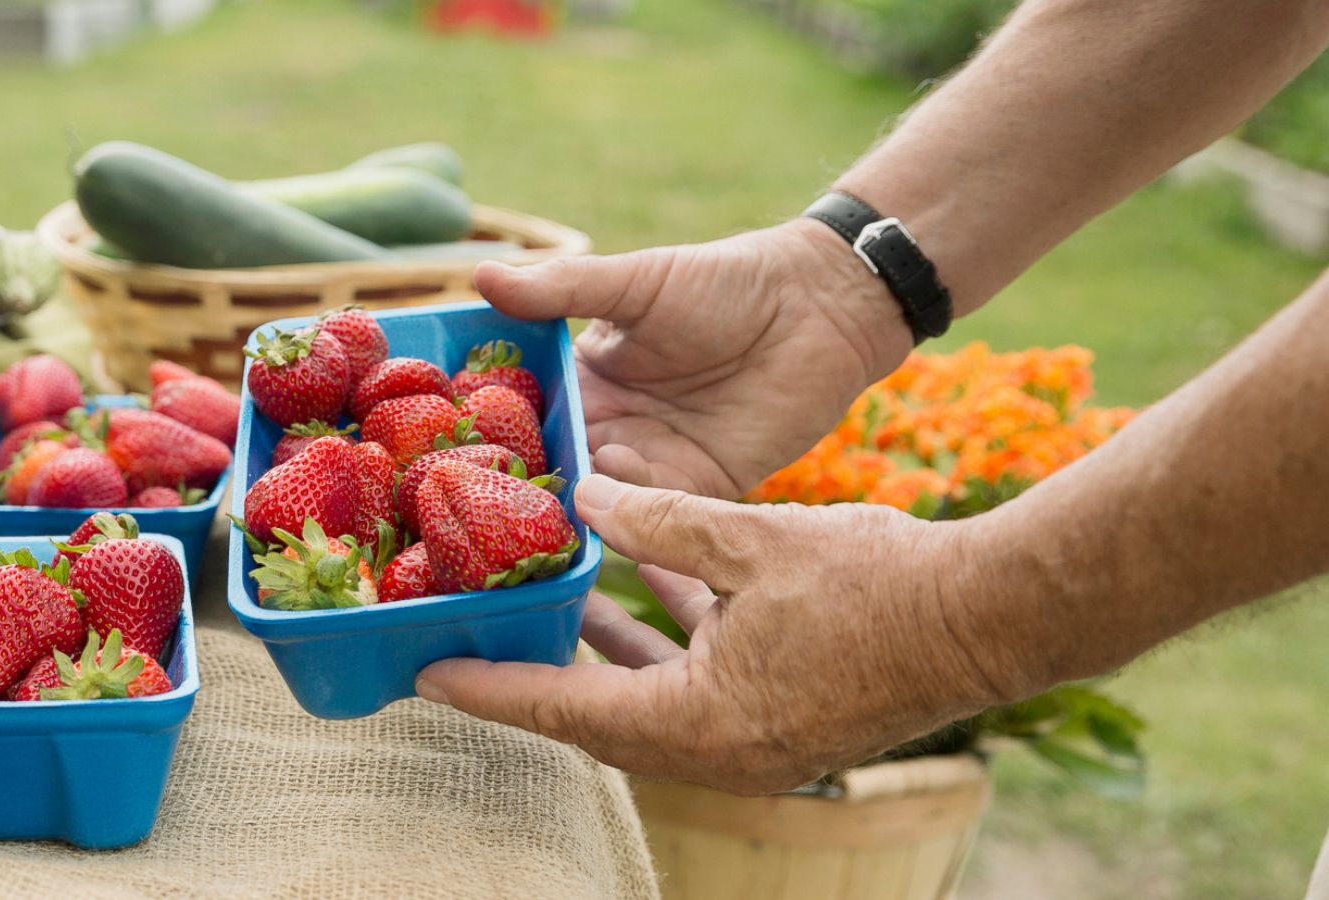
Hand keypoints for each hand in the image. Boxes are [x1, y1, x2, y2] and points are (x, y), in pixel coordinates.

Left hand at [415, 475, 1024, 794]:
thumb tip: (589, 494)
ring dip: (605, 656)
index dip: (492, 689)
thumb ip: (661, 518)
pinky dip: (669, 642)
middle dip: (540, 678)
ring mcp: (758, 740)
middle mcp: (721, 749)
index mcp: (702, 722)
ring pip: (651, 700)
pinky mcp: (787, 717)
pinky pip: (702, 685)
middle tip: (478, 641)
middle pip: (600, 717)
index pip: (568, 710)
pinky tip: (652, 584)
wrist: (995, 618)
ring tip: (552, 607)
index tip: (427, 677)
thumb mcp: (752, 540)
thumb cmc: (879, 586)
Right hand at [476, 219, 912, 498]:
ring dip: (569, 501)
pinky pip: (656, 511)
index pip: (524, 411)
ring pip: (599, 496)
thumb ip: (561, 289)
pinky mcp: (702, 488)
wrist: (821, 307)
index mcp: (585, 377)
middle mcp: (611, 426)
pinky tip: (605, 494)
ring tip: (531, 506)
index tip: (442, 443)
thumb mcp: (636, 280)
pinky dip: (629, 511)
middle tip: (470, 499)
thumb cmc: (725, 281)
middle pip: (555, 464)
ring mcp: (654, 461)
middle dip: (520, 482)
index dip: (488, 427)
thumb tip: (478, 277)